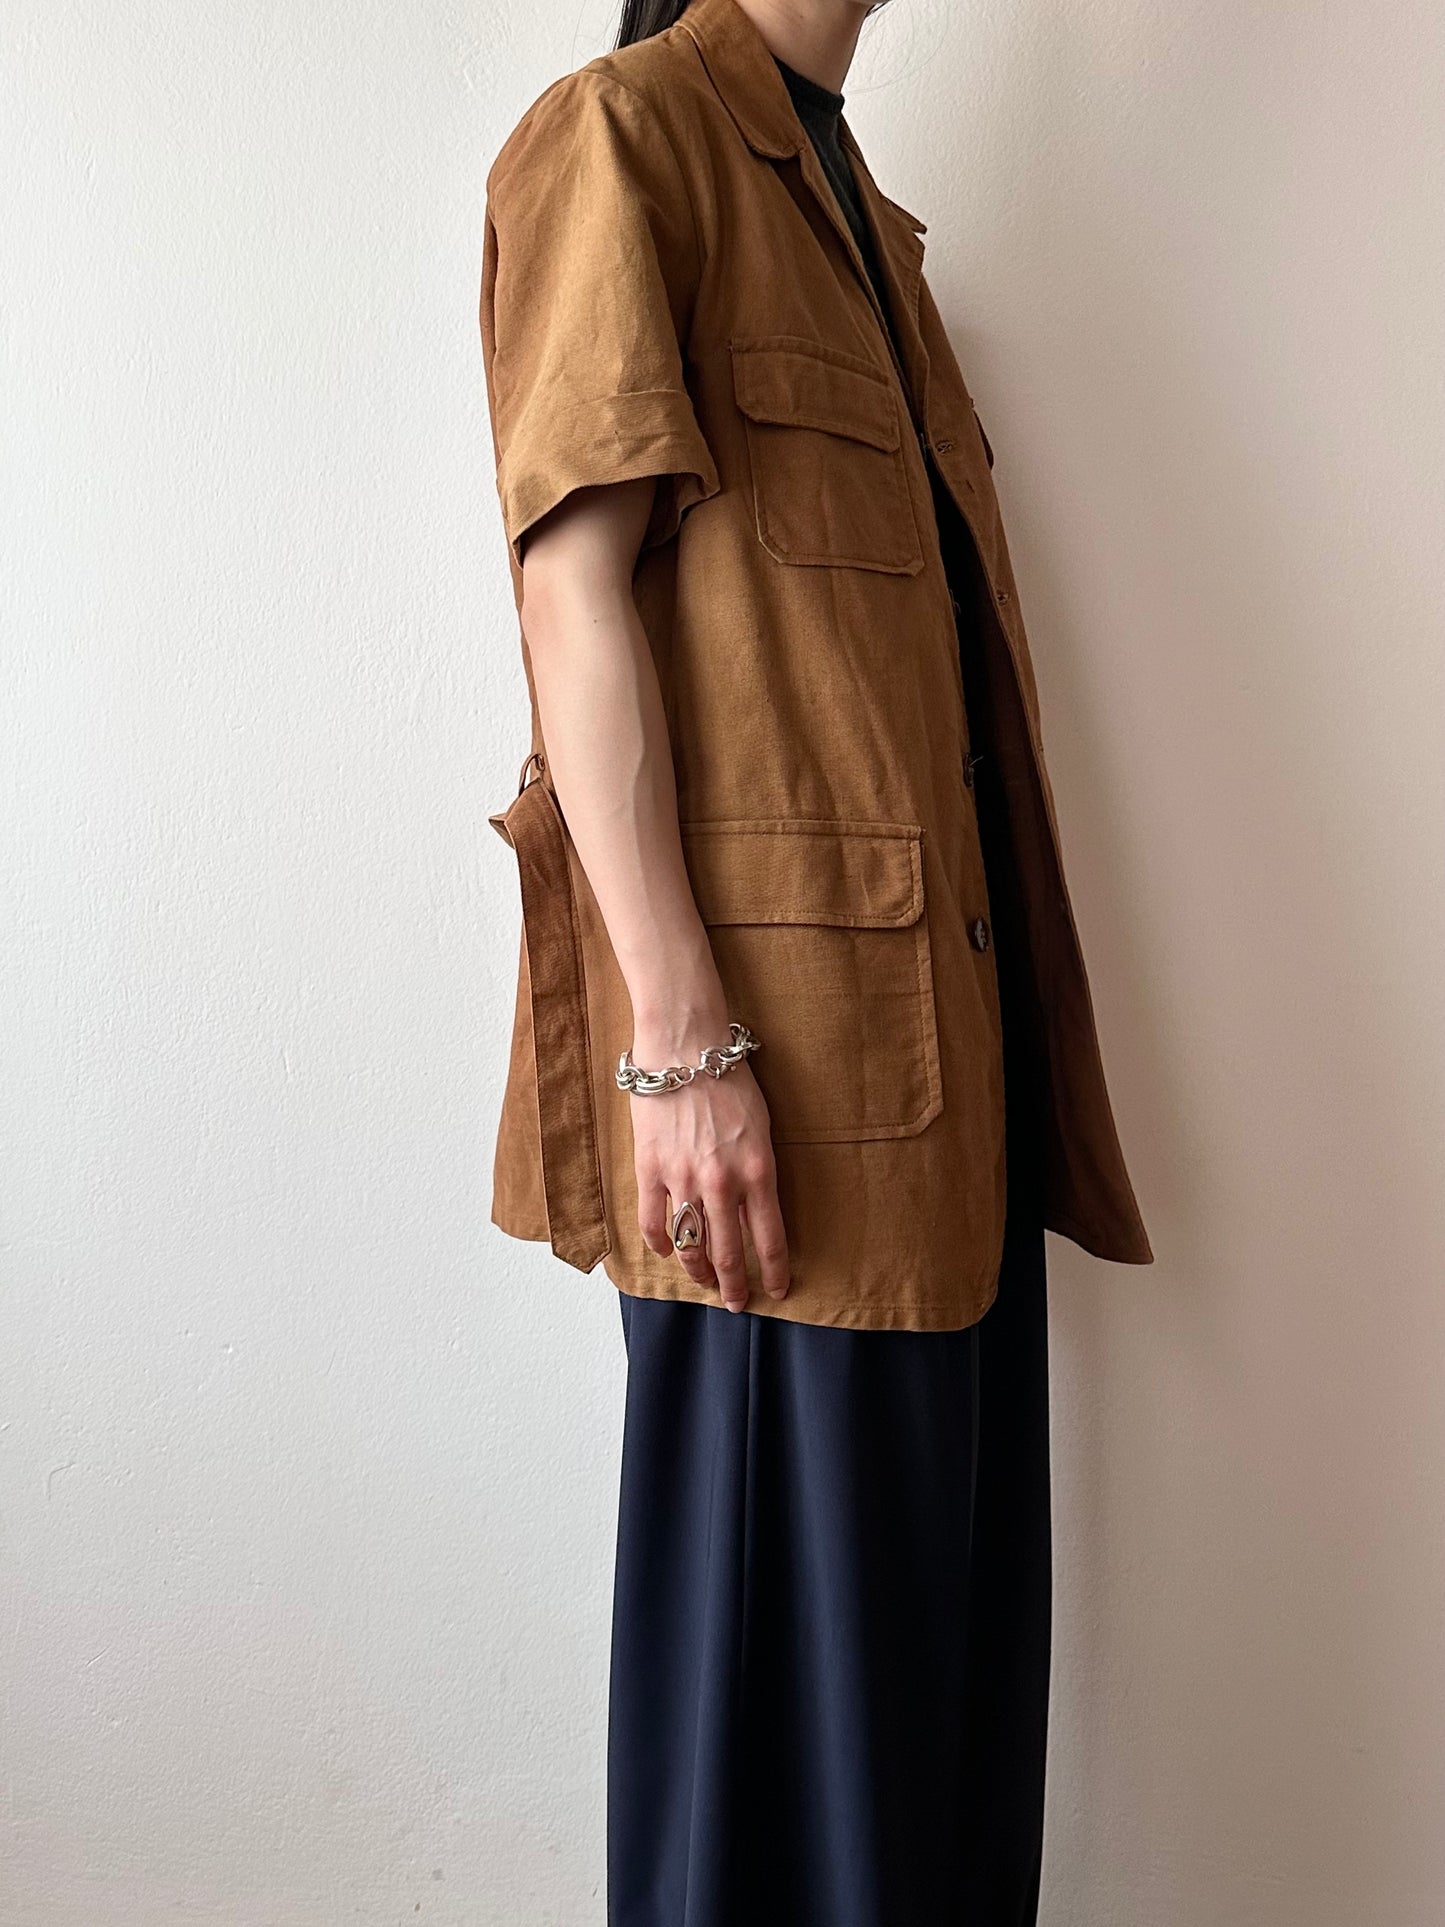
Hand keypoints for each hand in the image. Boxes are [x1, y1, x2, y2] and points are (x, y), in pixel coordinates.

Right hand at [630, 1055, 789, 1313]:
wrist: (685, 1048)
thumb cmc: (730, 1081)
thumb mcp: (762, 1128)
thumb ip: (759, 1172)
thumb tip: (755, 1211)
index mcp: (758, 1171)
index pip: (771, 1238)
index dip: (774, 1272)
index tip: (777, 1291)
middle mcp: (722, 1183)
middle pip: (729, 1253)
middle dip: (734, 1286)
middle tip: (736, 1303)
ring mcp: (682, 1178)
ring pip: (690, 1244)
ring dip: (697, 1271)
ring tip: (702, 1281)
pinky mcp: (650, 1169)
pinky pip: (653, 1221)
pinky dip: (659, 1243)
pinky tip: (666, 1251)